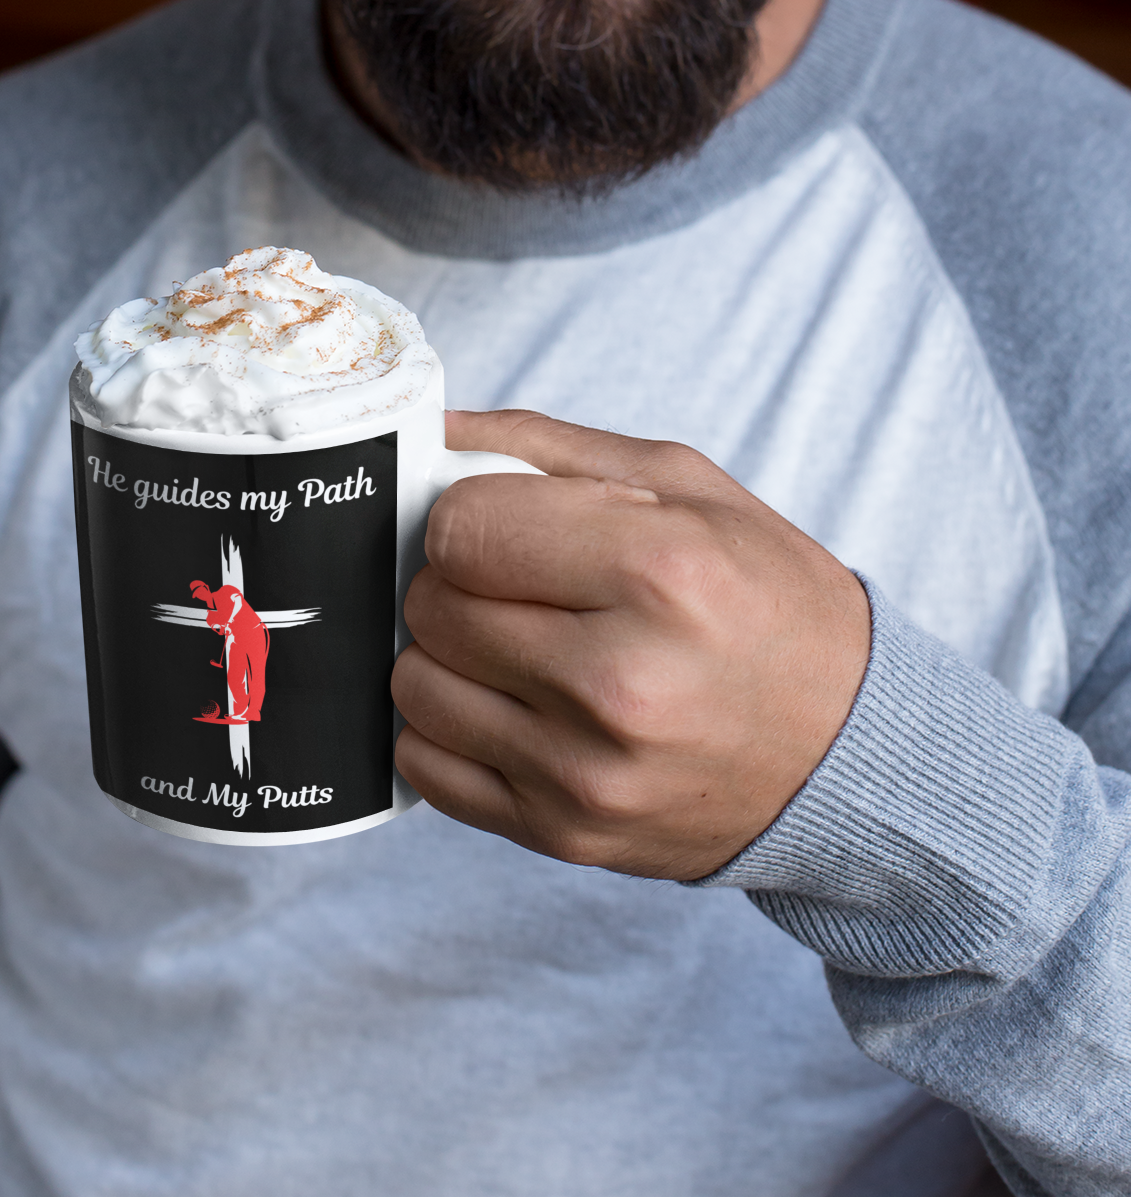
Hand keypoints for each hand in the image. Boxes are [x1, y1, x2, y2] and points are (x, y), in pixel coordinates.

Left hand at [391, 409, 870, 879]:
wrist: (848, 753)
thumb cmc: (769, 603)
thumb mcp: (688, 486)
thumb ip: (548, 447)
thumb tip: (436, 429)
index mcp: (661, 571)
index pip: (462, 527)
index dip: (469, 514)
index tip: (507, 523)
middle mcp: (621, 680)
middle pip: (433, 606)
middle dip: (461, 581)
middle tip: (523, 584)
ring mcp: (588, 771)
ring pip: (417, 687)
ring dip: (450, 657)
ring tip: (521, 645)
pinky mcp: (566, 835)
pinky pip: (427, 767)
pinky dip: (450, 730)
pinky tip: (513, 707)